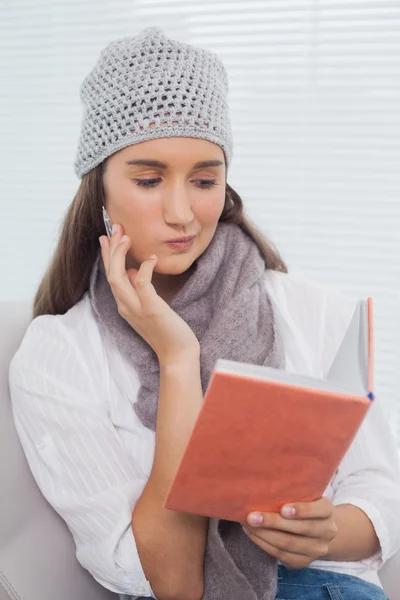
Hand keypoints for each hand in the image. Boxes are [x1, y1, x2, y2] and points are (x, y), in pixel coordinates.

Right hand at [99, 224, 199, 365]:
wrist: (177, 355)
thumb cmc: (168, 331)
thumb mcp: (151, 307)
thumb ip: (139, 290)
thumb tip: (134, 272)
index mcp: (124, 305)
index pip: (111, 276)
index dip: (107, 255)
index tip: (106, 236)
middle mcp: (125, 306)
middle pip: (110, 273)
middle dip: (111, 249)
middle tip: (114, 228)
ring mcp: (136, 309)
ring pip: (118, 278)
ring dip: (120, 255)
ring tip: (125, 237)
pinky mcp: (151, 309)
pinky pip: (142, 284)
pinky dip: (145, 268)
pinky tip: (152, 258)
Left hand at [242, 497, 337, 568]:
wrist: (317, 530)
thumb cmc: (302, 504)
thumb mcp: (305, 495)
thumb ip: (292, 491)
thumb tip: (262, 483)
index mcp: (327, 510)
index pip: (319, 510)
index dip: (302, 510)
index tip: (283, 508)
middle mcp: (326, 531)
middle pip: (300, 528)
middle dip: (273, 522)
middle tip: (252, 516)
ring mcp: (317, 549)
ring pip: (288, 544)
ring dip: (264, 534)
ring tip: (248, 524)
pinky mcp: (303, 562)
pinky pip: (281, 555)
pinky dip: (263, 543)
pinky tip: (252, 533)